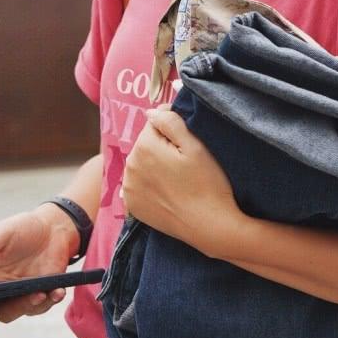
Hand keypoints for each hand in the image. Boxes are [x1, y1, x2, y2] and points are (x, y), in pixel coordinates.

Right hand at [0, 206, 76, 323]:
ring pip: (20, 311)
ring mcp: (19, 295)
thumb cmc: (22, 228)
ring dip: (31, 304)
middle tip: (20, 297)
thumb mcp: (4, 230)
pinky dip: (50, 299)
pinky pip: (43, 305)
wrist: (52, 229)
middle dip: (9, 308)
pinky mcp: (40, 295)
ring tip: (43, 292)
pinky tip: (58, 291)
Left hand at [120, 103, 242, 257]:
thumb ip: (170, 122)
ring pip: (141, 163)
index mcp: (144, 147)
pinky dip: (149, 184)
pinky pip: (138, 184)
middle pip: (146, 143)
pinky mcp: (132, 206)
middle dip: (162, 147)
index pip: (155, 123)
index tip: (188, 145)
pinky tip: (167, 192)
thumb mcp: (194, 146)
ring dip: (154, 165)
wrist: (209, 226)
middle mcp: (130, 166)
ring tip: (177, 179)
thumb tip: (151, 112)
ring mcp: (129, 188)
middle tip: (185, 164)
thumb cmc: (207, 183)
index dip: (173, 131)